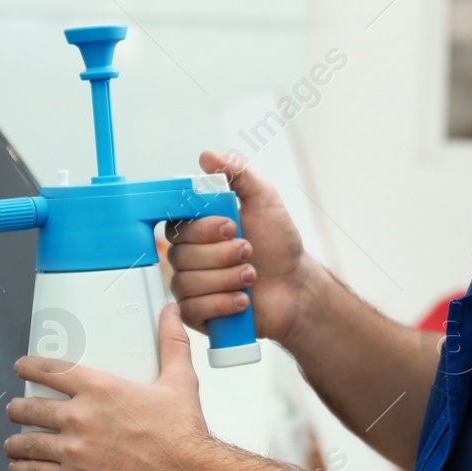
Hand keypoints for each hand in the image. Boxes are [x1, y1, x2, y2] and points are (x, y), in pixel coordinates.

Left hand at [5, 302, 217, 470]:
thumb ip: (172, 342)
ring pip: (26, 442)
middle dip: (18, 408)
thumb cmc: (183, 436)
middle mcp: (81, 418)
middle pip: (30, 407)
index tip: (22, 367)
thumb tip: (170, 311)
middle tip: (17, 409)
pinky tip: (18, 469)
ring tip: (14, 442)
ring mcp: (74, 451)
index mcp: (101, 389)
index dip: (29, 367)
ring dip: (15, 442)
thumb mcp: (179, 381)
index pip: (51, 370)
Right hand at [165, 150, 324, 348]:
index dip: (201, 228)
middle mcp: (189, 256)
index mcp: (197, 229)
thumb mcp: (263, 199)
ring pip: (187, 282)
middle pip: (181, 255)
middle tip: (249, 250)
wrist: (295, 286)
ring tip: (251, 275)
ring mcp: (191, 286)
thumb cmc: (278, 244)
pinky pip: (192, 309)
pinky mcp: (196, 314)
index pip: (176, 224)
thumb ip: (237, 174)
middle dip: (221, 254)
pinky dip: (222, 303)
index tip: (231, 226)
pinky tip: (243, 300)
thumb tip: (207, 156)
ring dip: (226, 278)